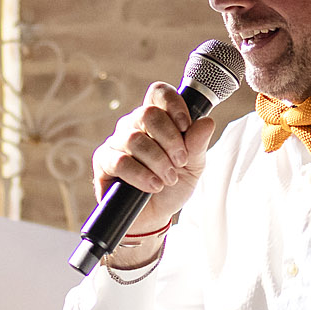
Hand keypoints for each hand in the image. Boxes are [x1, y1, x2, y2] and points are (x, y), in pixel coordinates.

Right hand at [91, 82, 216, 260]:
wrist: (155, 216)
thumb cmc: (172, 185)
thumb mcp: (193, 166)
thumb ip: (198, 144)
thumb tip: (206, 122)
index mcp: (156, 119)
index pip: (159, 93)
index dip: (173, 104)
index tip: (186, 127)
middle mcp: (134, 125)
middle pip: (148, 113)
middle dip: (170, 139)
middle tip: (180, 161)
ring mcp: (116, 142)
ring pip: (135, 139)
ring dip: (158, 161)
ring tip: (168, 179)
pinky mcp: (104, 162)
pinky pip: (120, 161)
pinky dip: (141, 175)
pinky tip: (153, 185)